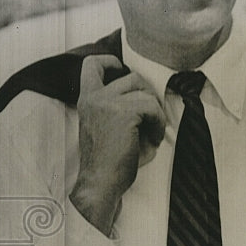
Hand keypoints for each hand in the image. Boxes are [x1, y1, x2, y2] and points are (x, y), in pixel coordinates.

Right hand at [69, 54, 166, 234]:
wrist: (100, 183)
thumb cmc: (109, 162)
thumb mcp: (108, 127)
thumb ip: (121, 107)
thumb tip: (148, 95)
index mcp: (87, 100)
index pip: (91, 64)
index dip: (111, 62)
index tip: (123, 72)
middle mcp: (94, 97)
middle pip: (132, 77)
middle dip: (148, 96)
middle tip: (150, 119)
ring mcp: (107, 102)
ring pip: (145, 93)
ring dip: (155, 113)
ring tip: (151, 133)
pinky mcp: (124, 113)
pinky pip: (153, 108)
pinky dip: (158, 123)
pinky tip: (152, 141)